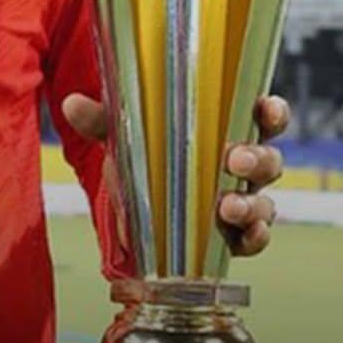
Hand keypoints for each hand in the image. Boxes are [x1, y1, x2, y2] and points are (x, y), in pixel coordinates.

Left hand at [62, 91, 288, 258]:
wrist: (134, 204)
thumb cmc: (143, 154)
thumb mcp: (124, 134)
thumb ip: (103, 120)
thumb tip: (72, 104)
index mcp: (224, 129)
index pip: (260, 115)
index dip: (271, 111)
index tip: (264, 107)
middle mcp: (241, 165)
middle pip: (268, 159)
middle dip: (257, 159)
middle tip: (234, 161)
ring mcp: (240, 201)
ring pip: (264, 201)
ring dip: (252, 204)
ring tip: (227, 207)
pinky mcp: (231, 236)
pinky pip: (255, 238)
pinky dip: (254, 238)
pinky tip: (243, 236)